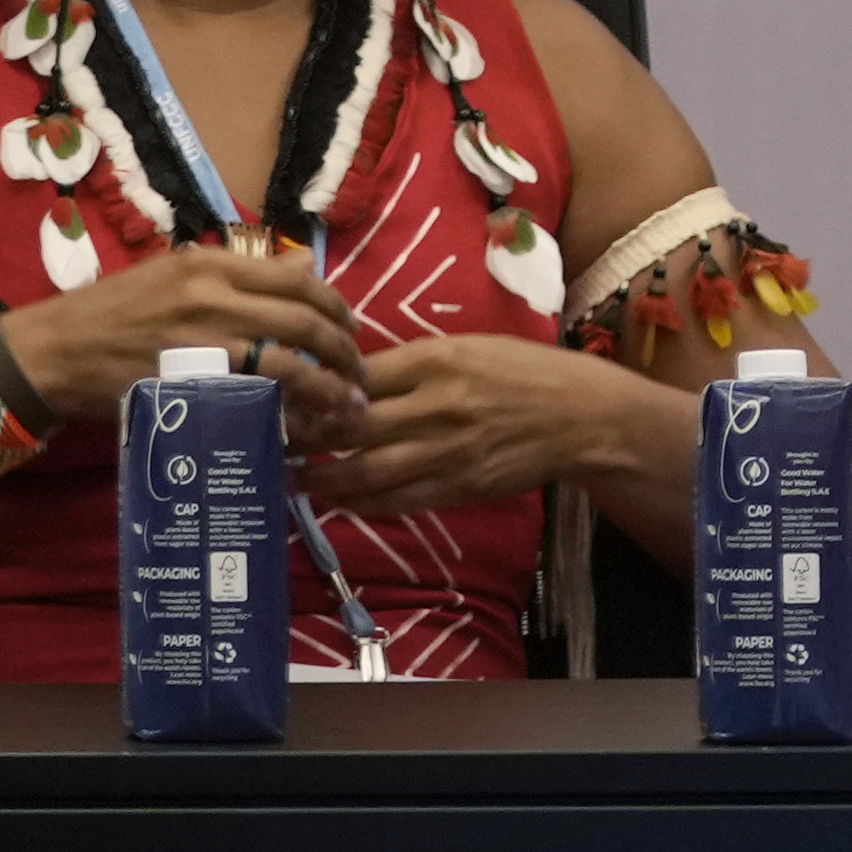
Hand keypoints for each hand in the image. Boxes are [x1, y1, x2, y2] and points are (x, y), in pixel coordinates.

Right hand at [0, 239, 371, 438]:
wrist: (57, 350)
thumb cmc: (113, 311)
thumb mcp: (175, 273)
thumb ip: (237, 275)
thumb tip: (303, 272)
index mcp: (214, 264)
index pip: (299, 280)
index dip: (337, 308)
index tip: (351, 330)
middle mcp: (215, 295)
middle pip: (305, 320)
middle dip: (344, 351)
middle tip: (359, 375)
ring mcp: (204, 342)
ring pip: (290, 362)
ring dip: (329, 386)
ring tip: (347, 406)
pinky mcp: (190, 384)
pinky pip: (255, 398)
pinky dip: (288, 412)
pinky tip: (303, 426)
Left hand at [306, 326, 683, 520]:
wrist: (579, 416)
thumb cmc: (522, 371)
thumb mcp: (467, 347)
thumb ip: (412, 362)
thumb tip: (352, 376)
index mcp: (438, 360)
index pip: (361, 375)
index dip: (318, 388)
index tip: (286, 393)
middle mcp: (437, 405)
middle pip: (353, 425)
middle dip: (307, 436)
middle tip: (272, 439)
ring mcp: (446, 452)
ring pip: (367, 471)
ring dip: (323, 478)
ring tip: (291, 478)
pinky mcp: (457, 487)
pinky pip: (397, 501)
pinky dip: (363, 503)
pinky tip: (339, 500)